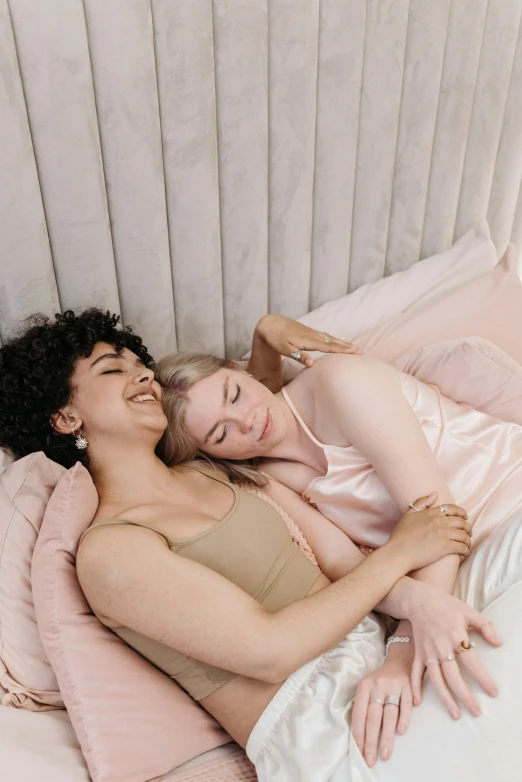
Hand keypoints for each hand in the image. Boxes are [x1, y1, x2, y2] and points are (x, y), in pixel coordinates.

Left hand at [255, 314, 361, 366]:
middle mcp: (312, 335)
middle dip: (347, 347)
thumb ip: (298, 356)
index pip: (329, 347)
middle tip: (362, 351)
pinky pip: (326, 337)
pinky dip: (335, 340)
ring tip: (355, 348)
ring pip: (331, 339)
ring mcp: (312, 333)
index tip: (355, 352)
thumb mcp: (284, 349)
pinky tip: (339, 342)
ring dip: (343, 343)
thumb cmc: (275, 339)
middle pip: (333, 342)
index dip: (342, 350)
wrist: (270, 324)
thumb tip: (312, 364)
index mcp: (308, 341)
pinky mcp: (309, 332)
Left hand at [352, 642, 413, 766]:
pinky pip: (405, 705)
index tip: (359, 751)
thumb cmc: (381, 680)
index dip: (359, 733)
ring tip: (385, 754)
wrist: (400, 658)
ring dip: (387, 736)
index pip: (359, 713)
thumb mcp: (368, 687)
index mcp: (364, 686)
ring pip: (389, 714)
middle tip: (370, 759)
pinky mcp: (408, 686)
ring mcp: (394, 685)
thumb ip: (364, 707)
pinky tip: (401, 732)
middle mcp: (378, 685)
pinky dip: (404, 719)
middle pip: (373, 717)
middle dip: (371, 741)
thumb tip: (360, 736)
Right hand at [385, 492, 471, 571]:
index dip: (461, 512)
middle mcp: (439, 521)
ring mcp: (443, 534)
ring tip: (466, 545)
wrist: (398, 553)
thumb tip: (436, 493)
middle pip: (461, 522)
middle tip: (468, 533)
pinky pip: (462, 547)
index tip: (465, 517)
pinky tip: (464, 553)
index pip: (452, 509)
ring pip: (464, 535)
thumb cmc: (400, 535)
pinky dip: (466, 550)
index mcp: (431, 513)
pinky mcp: (446, 547)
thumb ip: (422, 502)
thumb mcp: (408, 514)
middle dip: (467, 527)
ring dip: (468, 540)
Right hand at [405, 587, 501, 718]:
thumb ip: (485, 627)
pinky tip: (417, 702)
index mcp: (455, 636)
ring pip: (436, 679)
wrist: (420, 599)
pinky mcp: (418, 653)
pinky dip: (415, 686)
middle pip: (453, 676)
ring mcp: (428, 652)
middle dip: (465, 696)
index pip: (471, 661)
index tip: (493, 692)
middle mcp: (441, 647)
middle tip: (477, 711)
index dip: (482, 678)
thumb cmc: (447, 606)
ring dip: (445, 698)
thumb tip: (499, 643)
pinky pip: (415, 672)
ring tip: (456, 714)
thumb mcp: (469, 611)